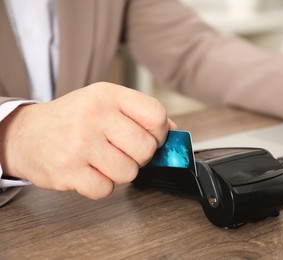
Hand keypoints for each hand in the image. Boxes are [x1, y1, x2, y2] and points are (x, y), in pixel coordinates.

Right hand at [0, 82, 176, 198]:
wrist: (26, 133)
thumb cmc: (72, 119)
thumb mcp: (105, 102)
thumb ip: (140, 114)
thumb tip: (173, 131)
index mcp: (108, 95)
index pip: (156, 116)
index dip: (160, 133)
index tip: (151, 137)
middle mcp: (94, 116)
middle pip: (145, 148)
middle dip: (140, 157)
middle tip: (124, 151)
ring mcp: (80, 143)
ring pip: (129, 172)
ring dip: (120, 172)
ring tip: (104, 161)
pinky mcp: (68, 171)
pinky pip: (106, 190)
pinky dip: (102, 186)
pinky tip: (90, 172)